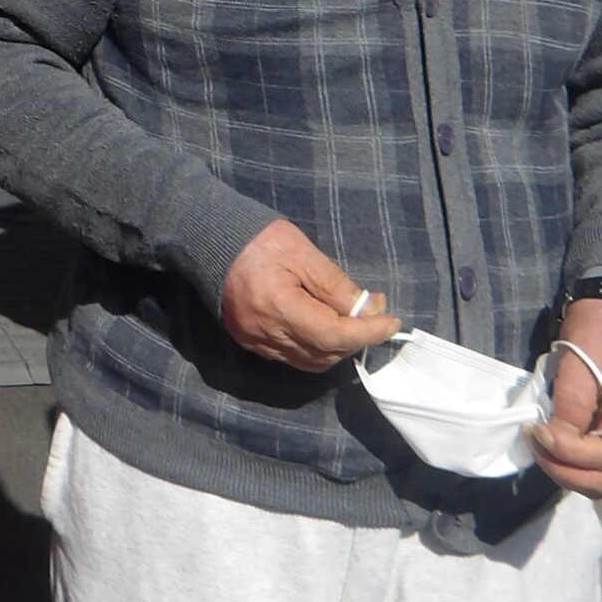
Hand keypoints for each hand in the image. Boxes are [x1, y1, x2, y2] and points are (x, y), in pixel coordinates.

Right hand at [220, 219, 400, 370]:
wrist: (210, 240)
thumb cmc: (258, 239)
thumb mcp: (302, 251)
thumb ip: (335, 284)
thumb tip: (370, 310)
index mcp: (275, 304)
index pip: (332, 334)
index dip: (367, 332)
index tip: (391, 322)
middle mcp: (263, 331)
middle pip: (324, 353)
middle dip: (355, 337)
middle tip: (371, 312)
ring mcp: (254, 340)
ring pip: (310, 361)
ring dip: (336, 346)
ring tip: (348, 319)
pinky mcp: (248, 341)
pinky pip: (291, 357)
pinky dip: (314, 348)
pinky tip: (321, 325)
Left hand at [529, 298, 601, 496]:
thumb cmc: (601, 331)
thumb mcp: (583, 360)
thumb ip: (572, 402)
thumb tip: (554, 439)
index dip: (570, 452)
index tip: (536, 431)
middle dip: (569, 473)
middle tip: (536, 447)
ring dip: (568, 471)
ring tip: (539, 446)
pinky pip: (595, 461)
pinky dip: (571, 461)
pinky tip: (548, 442)